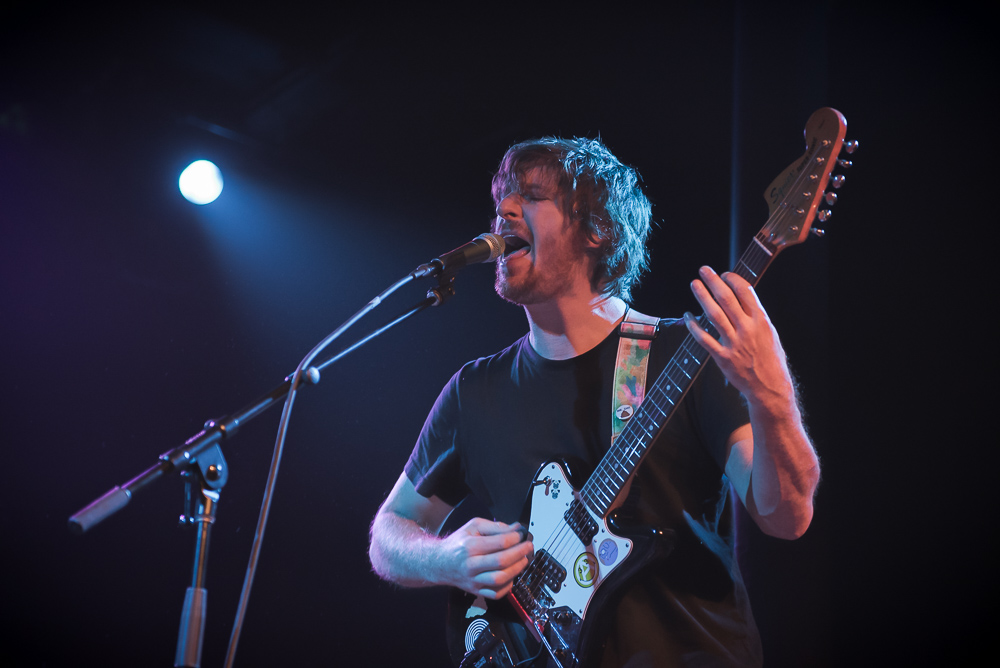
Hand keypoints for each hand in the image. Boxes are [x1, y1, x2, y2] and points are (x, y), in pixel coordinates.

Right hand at [438, 518, 533, 598]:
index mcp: (470, 546)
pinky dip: (508, 586)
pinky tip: (511, 575)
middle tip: (528, 547)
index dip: (515, 539)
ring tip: (523, 560)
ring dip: (517, 569)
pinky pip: (496, 593)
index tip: (521, 535)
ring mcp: (473, 580)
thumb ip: (495, 527)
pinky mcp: (475, 591)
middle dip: (520, 553)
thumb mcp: (473, 526)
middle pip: (501, 561)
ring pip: (499, 579)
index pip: (499, 543)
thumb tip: (516, 529)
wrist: (439, 563)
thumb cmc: (458, 543)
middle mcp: (470, 565)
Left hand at [683, 266, 794, 409]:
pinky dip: (694, 326)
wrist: (770, 387)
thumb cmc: (770, 359)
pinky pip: (704, 339)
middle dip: (714, 281)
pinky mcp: (723, 357)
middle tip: (703, 270)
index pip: (746, 292)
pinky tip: (687, 316)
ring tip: (694, 284)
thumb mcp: (770, 333)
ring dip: (702, 297)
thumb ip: (756, 315)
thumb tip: (744, 296)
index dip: (733, 280)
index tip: (724, 273)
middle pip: (727, 299)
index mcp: (761, 321)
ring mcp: (734, 343)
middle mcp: (747, 329)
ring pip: (714, 315)